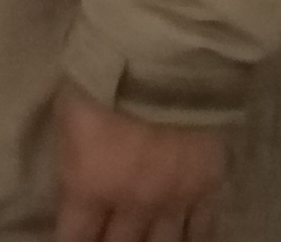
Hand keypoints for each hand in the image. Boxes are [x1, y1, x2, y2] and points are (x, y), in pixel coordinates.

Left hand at [52, 81, 224, 241]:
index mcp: (91, 187)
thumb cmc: (106, 77)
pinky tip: (185, 240)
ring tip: (145, 239)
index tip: (75, 240)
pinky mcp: (208, 187)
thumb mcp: (71, 116)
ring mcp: (174, 199)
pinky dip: (191, 238)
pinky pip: (201, 229)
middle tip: (110, 238)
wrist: (169, 57)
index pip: (75, 238)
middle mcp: (132, 204)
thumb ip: (75, 157)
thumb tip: (77, 182)